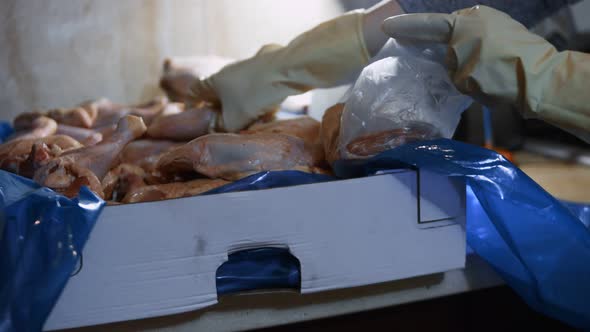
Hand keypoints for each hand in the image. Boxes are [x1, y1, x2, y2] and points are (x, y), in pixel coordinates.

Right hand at [187, 11, 369, 131]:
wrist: (285, 71)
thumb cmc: (253, 95)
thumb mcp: (233, 120)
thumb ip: (221, 127)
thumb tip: (215, 130)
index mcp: (214, 82)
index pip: (195, 91)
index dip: (191, 103)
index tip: (193, 113)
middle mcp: (228, 71)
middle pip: (220, 93)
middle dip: (224, 110)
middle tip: (228, 124)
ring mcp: (248, 67)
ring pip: (242, 92)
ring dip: (246, 107)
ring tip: (255, 121)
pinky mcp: (267, 67)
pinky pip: (259, 88)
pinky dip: (262, 100)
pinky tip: (273, 110)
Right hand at [381, 6, 589, 140]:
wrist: (539, 82)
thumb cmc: (497, 77)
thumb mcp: (460, 76)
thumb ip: (449, 65)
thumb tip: (454, 65)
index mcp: (463, 23)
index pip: (426, 25)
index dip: (404, 28)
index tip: (386, 26)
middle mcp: (479, 18)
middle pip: (444, 32)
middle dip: (430, 43)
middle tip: (411, 53)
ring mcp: (496, 26)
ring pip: (462, 41)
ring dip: (453, 55)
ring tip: (448, 73)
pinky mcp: (507, 40)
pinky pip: (478, 47)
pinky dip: (470, 59)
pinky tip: (469, 74)